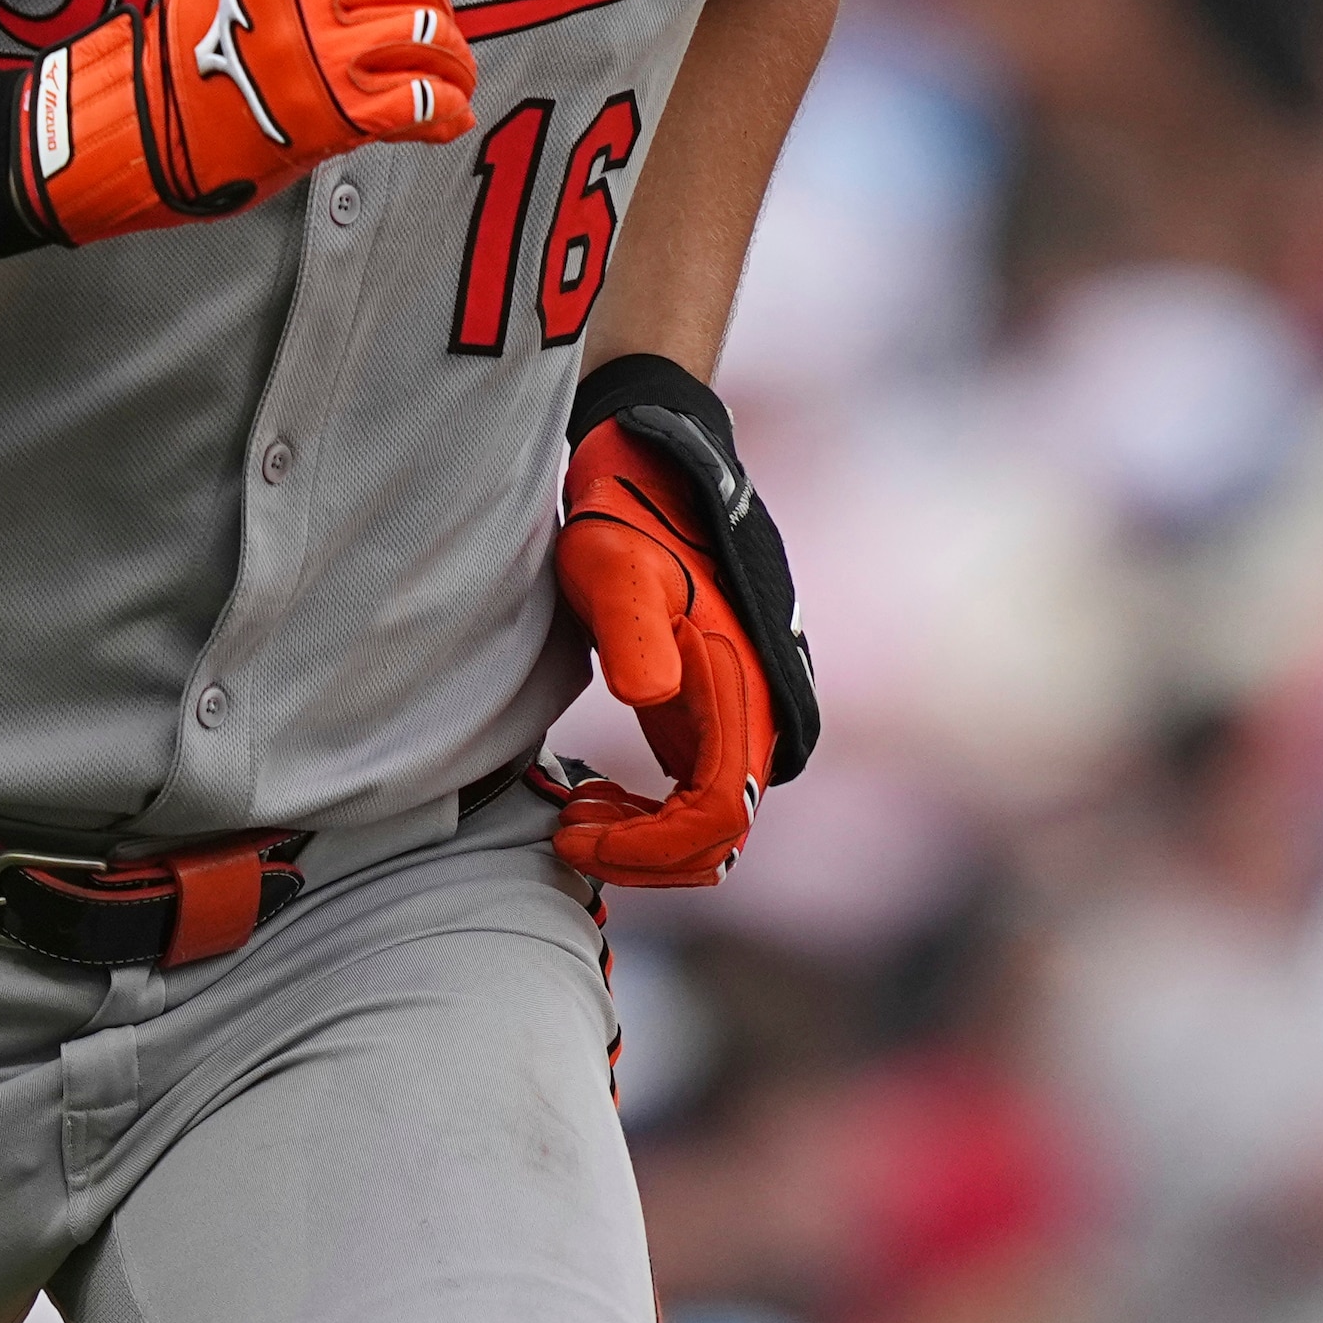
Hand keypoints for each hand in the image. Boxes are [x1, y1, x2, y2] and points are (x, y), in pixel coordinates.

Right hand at [16, 0, 475, 243]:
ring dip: (450, 59)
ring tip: (445, 69)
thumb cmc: (199, 25)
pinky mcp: (337, 114)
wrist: (153, 115)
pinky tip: (443, 112)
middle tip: (426, 23)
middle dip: (433, 2)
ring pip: (430, 36)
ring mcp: (324, 51)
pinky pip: (423, 101)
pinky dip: (444, 110)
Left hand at [544, 367, 817, 888]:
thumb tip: (650, 695)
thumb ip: (633, 628)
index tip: (578, 835)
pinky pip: (695, 797)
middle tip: (567, 831)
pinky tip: (595, 793)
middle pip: (720, 836)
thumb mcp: (612, 564)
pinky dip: (648, 817)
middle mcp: (755, 711)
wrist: (651, 468)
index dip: (653, 846)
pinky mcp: (711, 714)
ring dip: (645, 840)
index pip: (719, 813)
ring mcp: (735, 715)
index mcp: (742, 685)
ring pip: (710, 825)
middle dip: (643, 854)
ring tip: (575, 813)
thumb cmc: (628, 514)